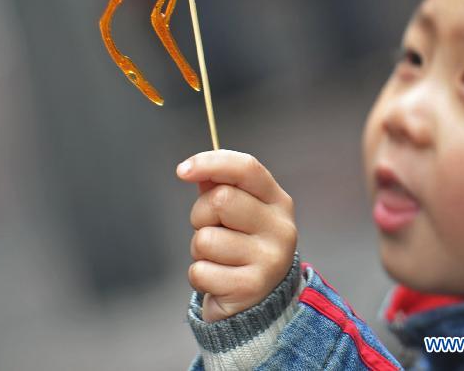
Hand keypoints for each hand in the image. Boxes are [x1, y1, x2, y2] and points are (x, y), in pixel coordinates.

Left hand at [177, 149, 297, 322]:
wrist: (259, 301)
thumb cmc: (242, 244)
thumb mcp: (238, 210)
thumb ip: (219, 185)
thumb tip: (195, 170)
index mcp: (278, 200)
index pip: (245, 168)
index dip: (210, 163)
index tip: (182, 171)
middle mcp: (281, 228)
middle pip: (220, 200)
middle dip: (201, 214)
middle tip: (210, 229)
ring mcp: (270, 260)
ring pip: (205, 239)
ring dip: (199, 249)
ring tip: (217, 257)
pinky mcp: (251, 288)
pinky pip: (201, 271)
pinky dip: (199, 275)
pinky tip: (217, 279)